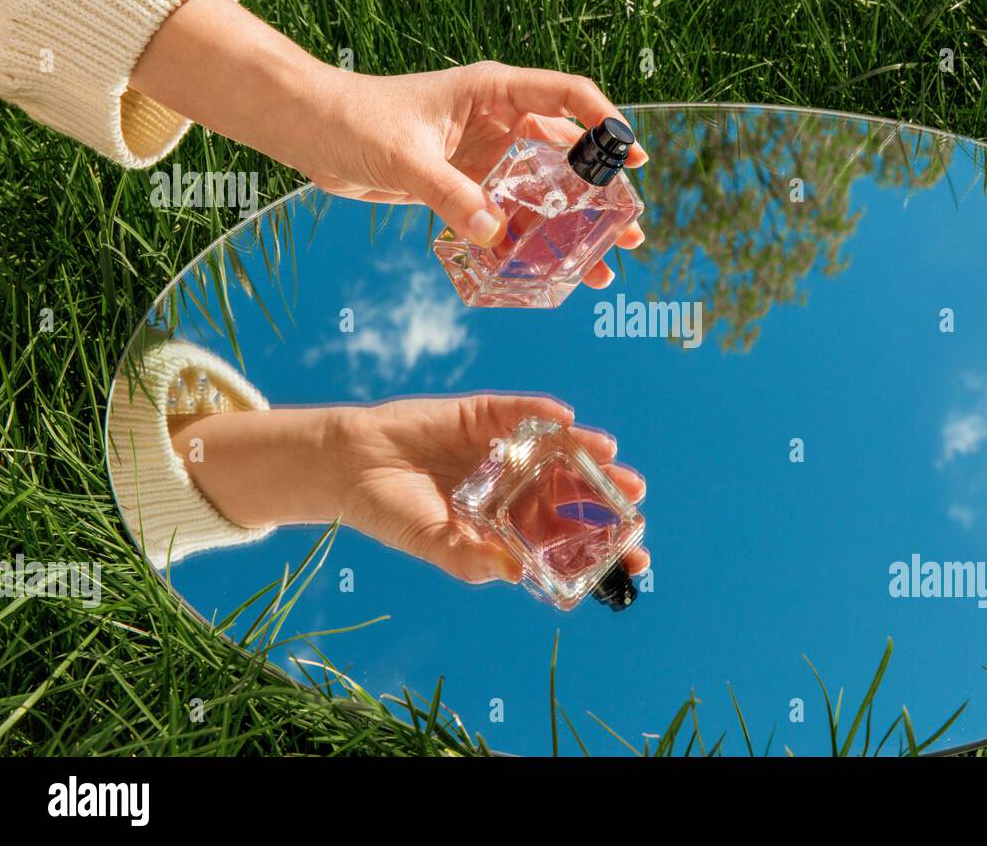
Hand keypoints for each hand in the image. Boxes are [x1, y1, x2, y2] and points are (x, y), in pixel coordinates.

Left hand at [305, 62, 647, 289]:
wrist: (310, 130)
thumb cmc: (353, 120)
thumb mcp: (405, 156)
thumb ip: (450, 194)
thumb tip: (495, 232)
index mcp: (493, 90)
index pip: (567, 96)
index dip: (607, 123)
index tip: (633, 157)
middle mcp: (498, 121)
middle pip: (567, 153)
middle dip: (601, 193)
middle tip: (629, 228)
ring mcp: (485, 155)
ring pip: (542, 192)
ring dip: (570, 227)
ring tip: (602, 264)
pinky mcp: (465, 185)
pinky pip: (507, 215)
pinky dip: (526, 242)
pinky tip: (544, 272)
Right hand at [330, 394, 649, 583]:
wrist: (348, 465)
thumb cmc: (391, 512)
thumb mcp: (431, 543)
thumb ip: (471, 559)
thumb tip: (516, 573)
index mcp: (507, 523)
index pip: (565, 537)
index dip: (601, 546)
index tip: (638, 558)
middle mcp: (513, 485)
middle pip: (571, 490)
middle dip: (605, 496)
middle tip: (635, 498)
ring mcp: (501, 449)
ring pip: (556, 450)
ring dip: (585, 452)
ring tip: (611, 457)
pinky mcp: (483, 415)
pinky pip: (520, 413)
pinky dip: (543, 414)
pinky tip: (566, 419)